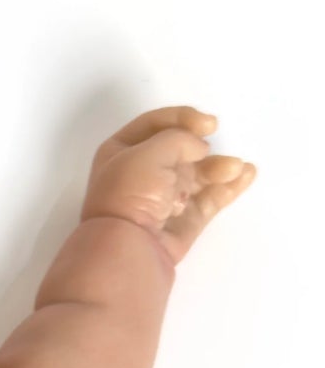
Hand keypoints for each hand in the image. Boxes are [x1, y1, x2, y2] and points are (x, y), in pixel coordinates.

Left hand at [80, 105, 254, 265]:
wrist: (128, 249)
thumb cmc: (131, 194)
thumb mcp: (150, 151)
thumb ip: (180, 138)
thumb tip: (199, 150)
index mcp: (120, 153)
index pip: (154, 124)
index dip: (183, 118)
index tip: (208, 125)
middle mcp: (141, 174)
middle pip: (180, 149)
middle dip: (200, 148)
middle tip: (207, 151)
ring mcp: (164, 198)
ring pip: (198, 174)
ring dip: (220, 167)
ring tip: (232, 169)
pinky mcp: (185, 220)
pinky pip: (210, 198)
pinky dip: (230, 186)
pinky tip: (247, 174)